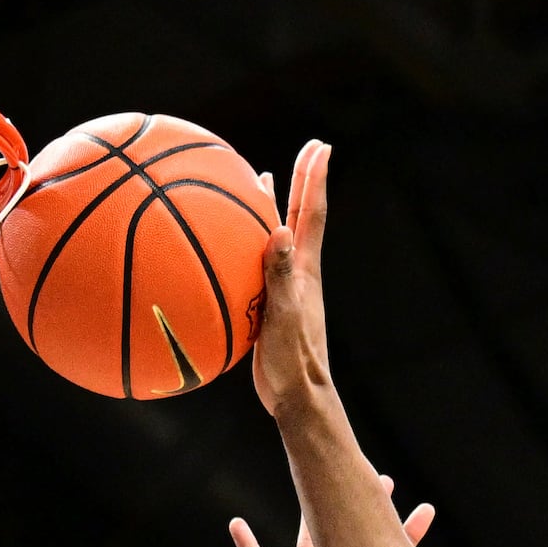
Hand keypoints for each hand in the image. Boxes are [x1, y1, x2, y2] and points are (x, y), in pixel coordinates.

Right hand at [254, 140, 333, 420]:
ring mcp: (286, 290)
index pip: (312, 214)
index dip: (315, 178)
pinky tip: (227, 250)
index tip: (320, 145)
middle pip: (300, 217)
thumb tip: (280, 229)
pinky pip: (257, 267)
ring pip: (278, 239)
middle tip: (307, 150)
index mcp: (305, 270)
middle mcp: (299, 274)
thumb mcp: (284, 316)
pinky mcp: (271, 308)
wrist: (298, 401)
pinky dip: (246, 249)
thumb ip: (280, 275)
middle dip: (302, 182)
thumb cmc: (294, 363)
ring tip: (264, 184)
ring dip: (274, 209)